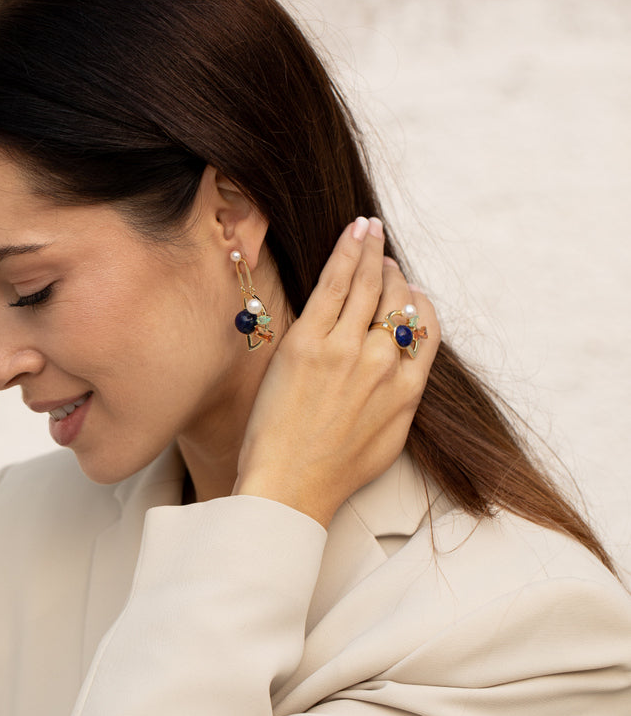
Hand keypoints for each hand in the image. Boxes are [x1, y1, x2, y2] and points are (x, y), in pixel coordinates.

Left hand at [234, 217, 439, 527]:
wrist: (292, 486)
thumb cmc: (333, 471)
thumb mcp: (389, 439)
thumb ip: (401, 399)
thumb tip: (403, 374)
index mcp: (408, 388)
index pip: (424, 327)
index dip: (417, 301)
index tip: (408, 289)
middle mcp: (384, 363)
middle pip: (398, 300)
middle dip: (392, 273)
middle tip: (381, 256)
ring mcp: (347, 349)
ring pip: (369, 284)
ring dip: (372, 250)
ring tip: (369, 229)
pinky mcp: (310, 340)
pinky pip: (334, 284)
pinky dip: (347, 252)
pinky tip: (353, 231)